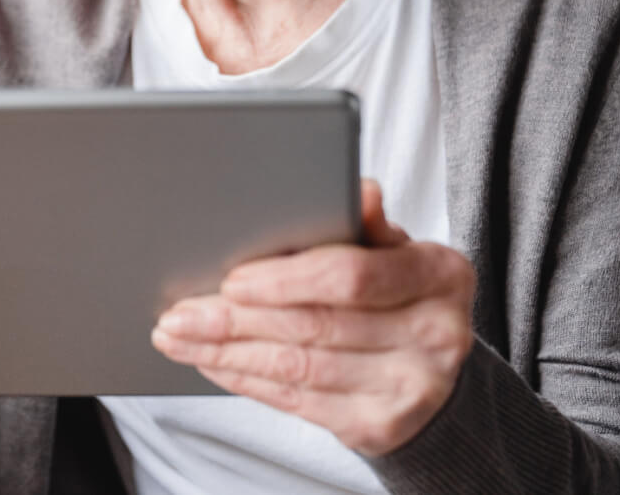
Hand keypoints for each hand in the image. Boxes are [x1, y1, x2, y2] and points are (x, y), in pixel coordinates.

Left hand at [150, 180, 474, 456]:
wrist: (435, 376)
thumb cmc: (399, 296)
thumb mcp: (395, 252)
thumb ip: (367, 226)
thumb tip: (358, 191)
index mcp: (440, 274)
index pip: (352, 276)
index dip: (285, 280)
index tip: (230, 280)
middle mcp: (436, 334)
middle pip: (316, 326)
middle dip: (236, 319)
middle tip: (179, 313)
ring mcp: (412, 387)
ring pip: (299, 367)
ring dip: (228, 352)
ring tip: (180, 337)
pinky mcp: (381, 426)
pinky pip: (298, 401)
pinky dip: (247, 379)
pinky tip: (213, 363)